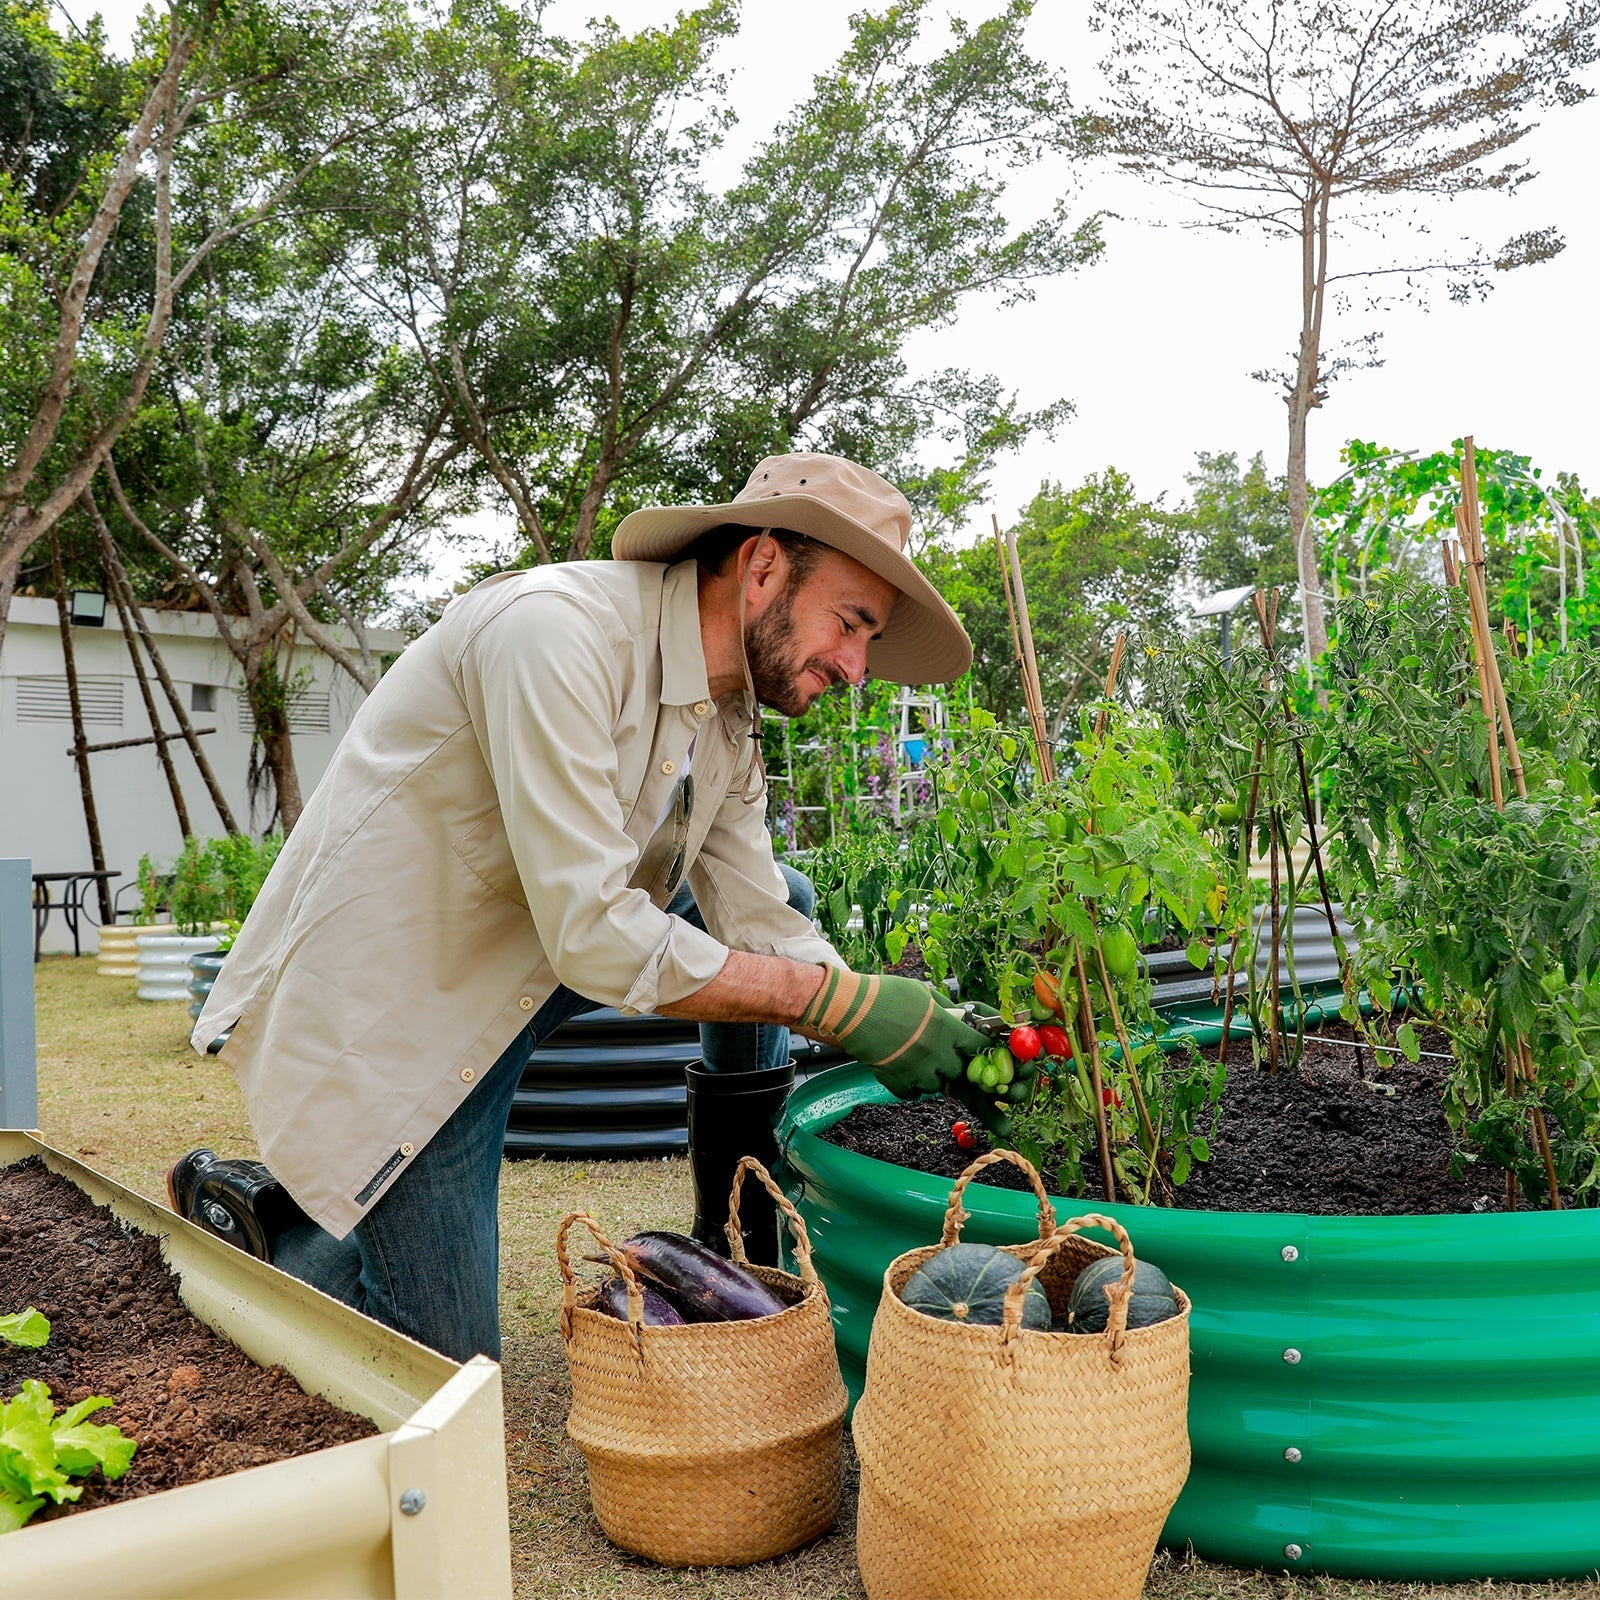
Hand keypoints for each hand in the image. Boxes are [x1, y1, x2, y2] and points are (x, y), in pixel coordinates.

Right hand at [801, 968, 989, 1099]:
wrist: (851, 1009)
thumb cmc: (885, 995)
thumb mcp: (923, 993)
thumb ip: (944, 1007)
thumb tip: (959, 1015)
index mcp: (945, 1028)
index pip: (977, 1047)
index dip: (979, 1048)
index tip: (975, 1049)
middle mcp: (936, 1053)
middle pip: (958, 1072)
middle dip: (953, 1064)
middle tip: (942, 1055)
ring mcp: (916, 1070)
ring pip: (936, 1085)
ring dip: (931, 1076)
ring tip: (918, 1060)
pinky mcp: (897, 1082)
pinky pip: (912, 1093)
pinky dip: (910, 1086)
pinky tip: (903, 1070)